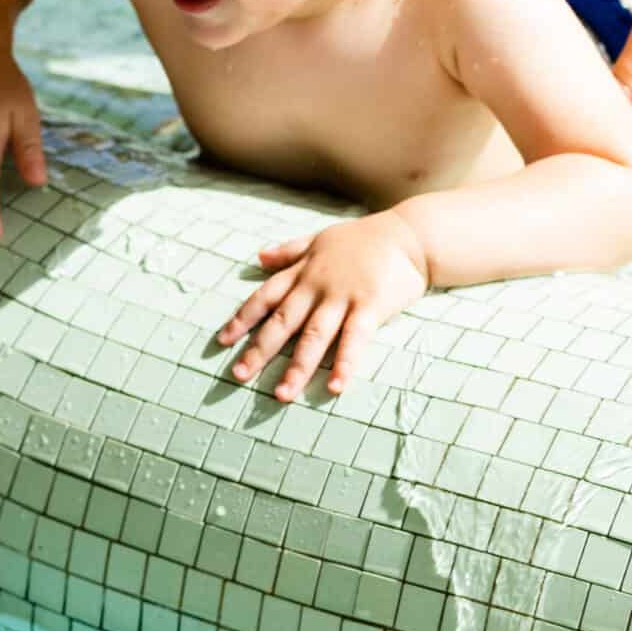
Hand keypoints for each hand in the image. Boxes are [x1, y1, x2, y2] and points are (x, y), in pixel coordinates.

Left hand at [217, 214, 427, 401]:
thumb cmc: (363, 239)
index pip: (264, 297)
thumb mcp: (319, 239)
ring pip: (314, 336)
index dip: (242, 319)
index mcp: (303, 272)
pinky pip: (354, 340)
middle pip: (282, 322)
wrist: (409, 235)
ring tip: (282, 395)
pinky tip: (336, 388)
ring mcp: (343, 297)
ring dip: (297, 367)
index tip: (222, 341)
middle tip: (239, 376)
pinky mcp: (370, 307)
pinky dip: (344, 365)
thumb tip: (258, 256)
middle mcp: (316, 286)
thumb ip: (288, 251)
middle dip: (259, 350)